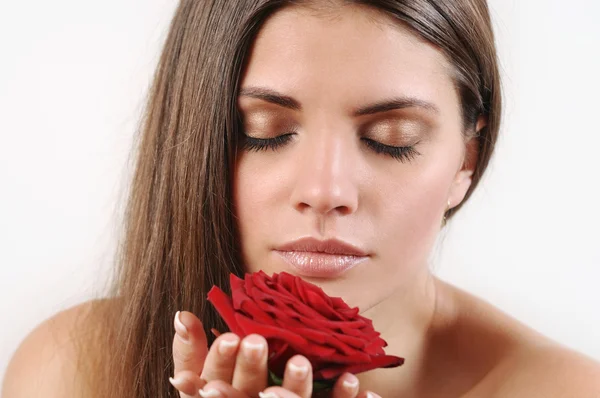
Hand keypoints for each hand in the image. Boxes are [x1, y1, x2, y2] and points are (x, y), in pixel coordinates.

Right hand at [169, 311, 380, 397]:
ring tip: (301, 363)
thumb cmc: (228, 395)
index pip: (216, 383)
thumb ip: (189, 350)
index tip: (230, 338)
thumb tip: (182, 314)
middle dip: (251, 370)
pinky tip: (356, 382)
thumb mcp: (203, 378)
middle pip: (248, 396)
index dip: (221, 362)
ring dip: (295, 388)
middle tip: (257, 342)